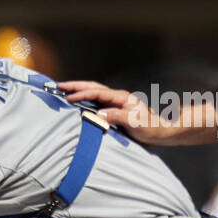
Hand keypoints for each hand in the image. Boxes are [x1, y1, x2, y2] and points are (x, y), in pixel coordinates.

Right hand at [58, 80, 179, 143]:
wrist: (160, 132)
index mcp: (121, 97)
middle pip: (92, 87)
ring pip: (93, 91)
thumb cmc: (149, 128)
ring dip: (78, 90)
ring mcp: (115, 101)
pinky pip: (95, 100)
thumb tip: (99, 114)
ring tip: (62, 90)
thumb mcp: (134, 123)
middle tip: (58, 86)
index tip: (68, 97)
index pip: (97, 92)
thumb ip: (117, 116)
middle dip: (75, 86)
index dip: (82, 94)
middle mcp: (117, 96)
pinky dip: (84, 98)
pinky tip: (75, 101)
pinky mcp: (113, 108)